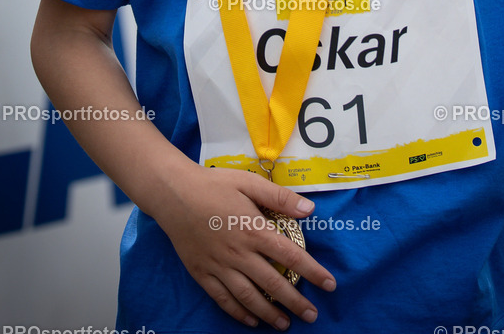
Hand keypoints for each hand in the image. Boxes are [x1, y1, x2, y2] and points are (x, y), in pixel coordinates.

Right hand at [156, 162, 335, 328]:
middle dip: (295, 301)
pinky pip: (223, 299)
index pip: (290, 256)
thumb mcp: (249, 182)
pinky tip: (251, 320)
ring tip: (285, 324)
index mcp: (254, 230)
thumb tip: (309, 210)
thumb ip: (279, 197)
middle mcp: (239, 253)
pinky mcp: (202, 273)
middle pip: (273, 282)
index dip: (312, 272)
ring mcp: (219, 266)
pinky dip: (238, 312)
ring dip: (269, 313)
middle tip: (312, 315)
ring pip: (249, 297)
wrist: (173, 194)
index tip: (329, 285)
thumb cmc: (214, 184)